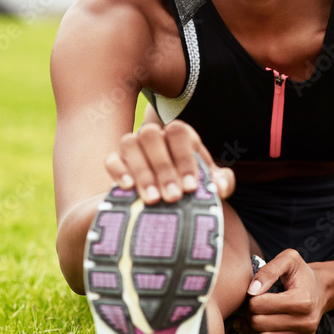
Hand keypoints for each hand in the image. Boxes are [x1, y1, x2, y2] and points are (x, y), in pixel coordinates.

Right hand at [103, 119, 234, 203]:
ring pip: (130, 144)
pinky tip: (128, 188)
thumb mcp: (210, 185)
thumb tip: (221, 186)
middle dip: (163, 168)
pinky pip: (111, 159)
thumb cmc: (192, 187)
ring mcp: (133, 146)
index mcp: (179, 134)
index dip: (185, 159)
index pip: (179, 134)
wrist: (169, 199)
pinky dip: (119, 171)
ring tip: (153, 200)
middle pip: (152, 137)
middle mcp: (154, 135)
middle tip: (173, 198)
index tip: (191, 188)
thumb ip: (221, 183)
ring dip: (142, 172)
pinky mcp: (116, 161)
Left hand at [238, 249, 328, 333]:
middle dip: (248, 313)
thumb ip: (269, 270)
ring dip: (252, 328)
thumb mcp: (288, 259)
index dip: (249, 298)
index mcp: (302, 300)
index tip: (252, 293)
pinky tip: (263, 327)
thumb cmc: (301, 274)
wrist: (321, 290)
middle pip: (259, 323)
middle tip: (248, 305)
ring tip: (253, 315)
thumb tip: (251, 290)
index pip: (259, 305)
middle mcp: (306, 322)